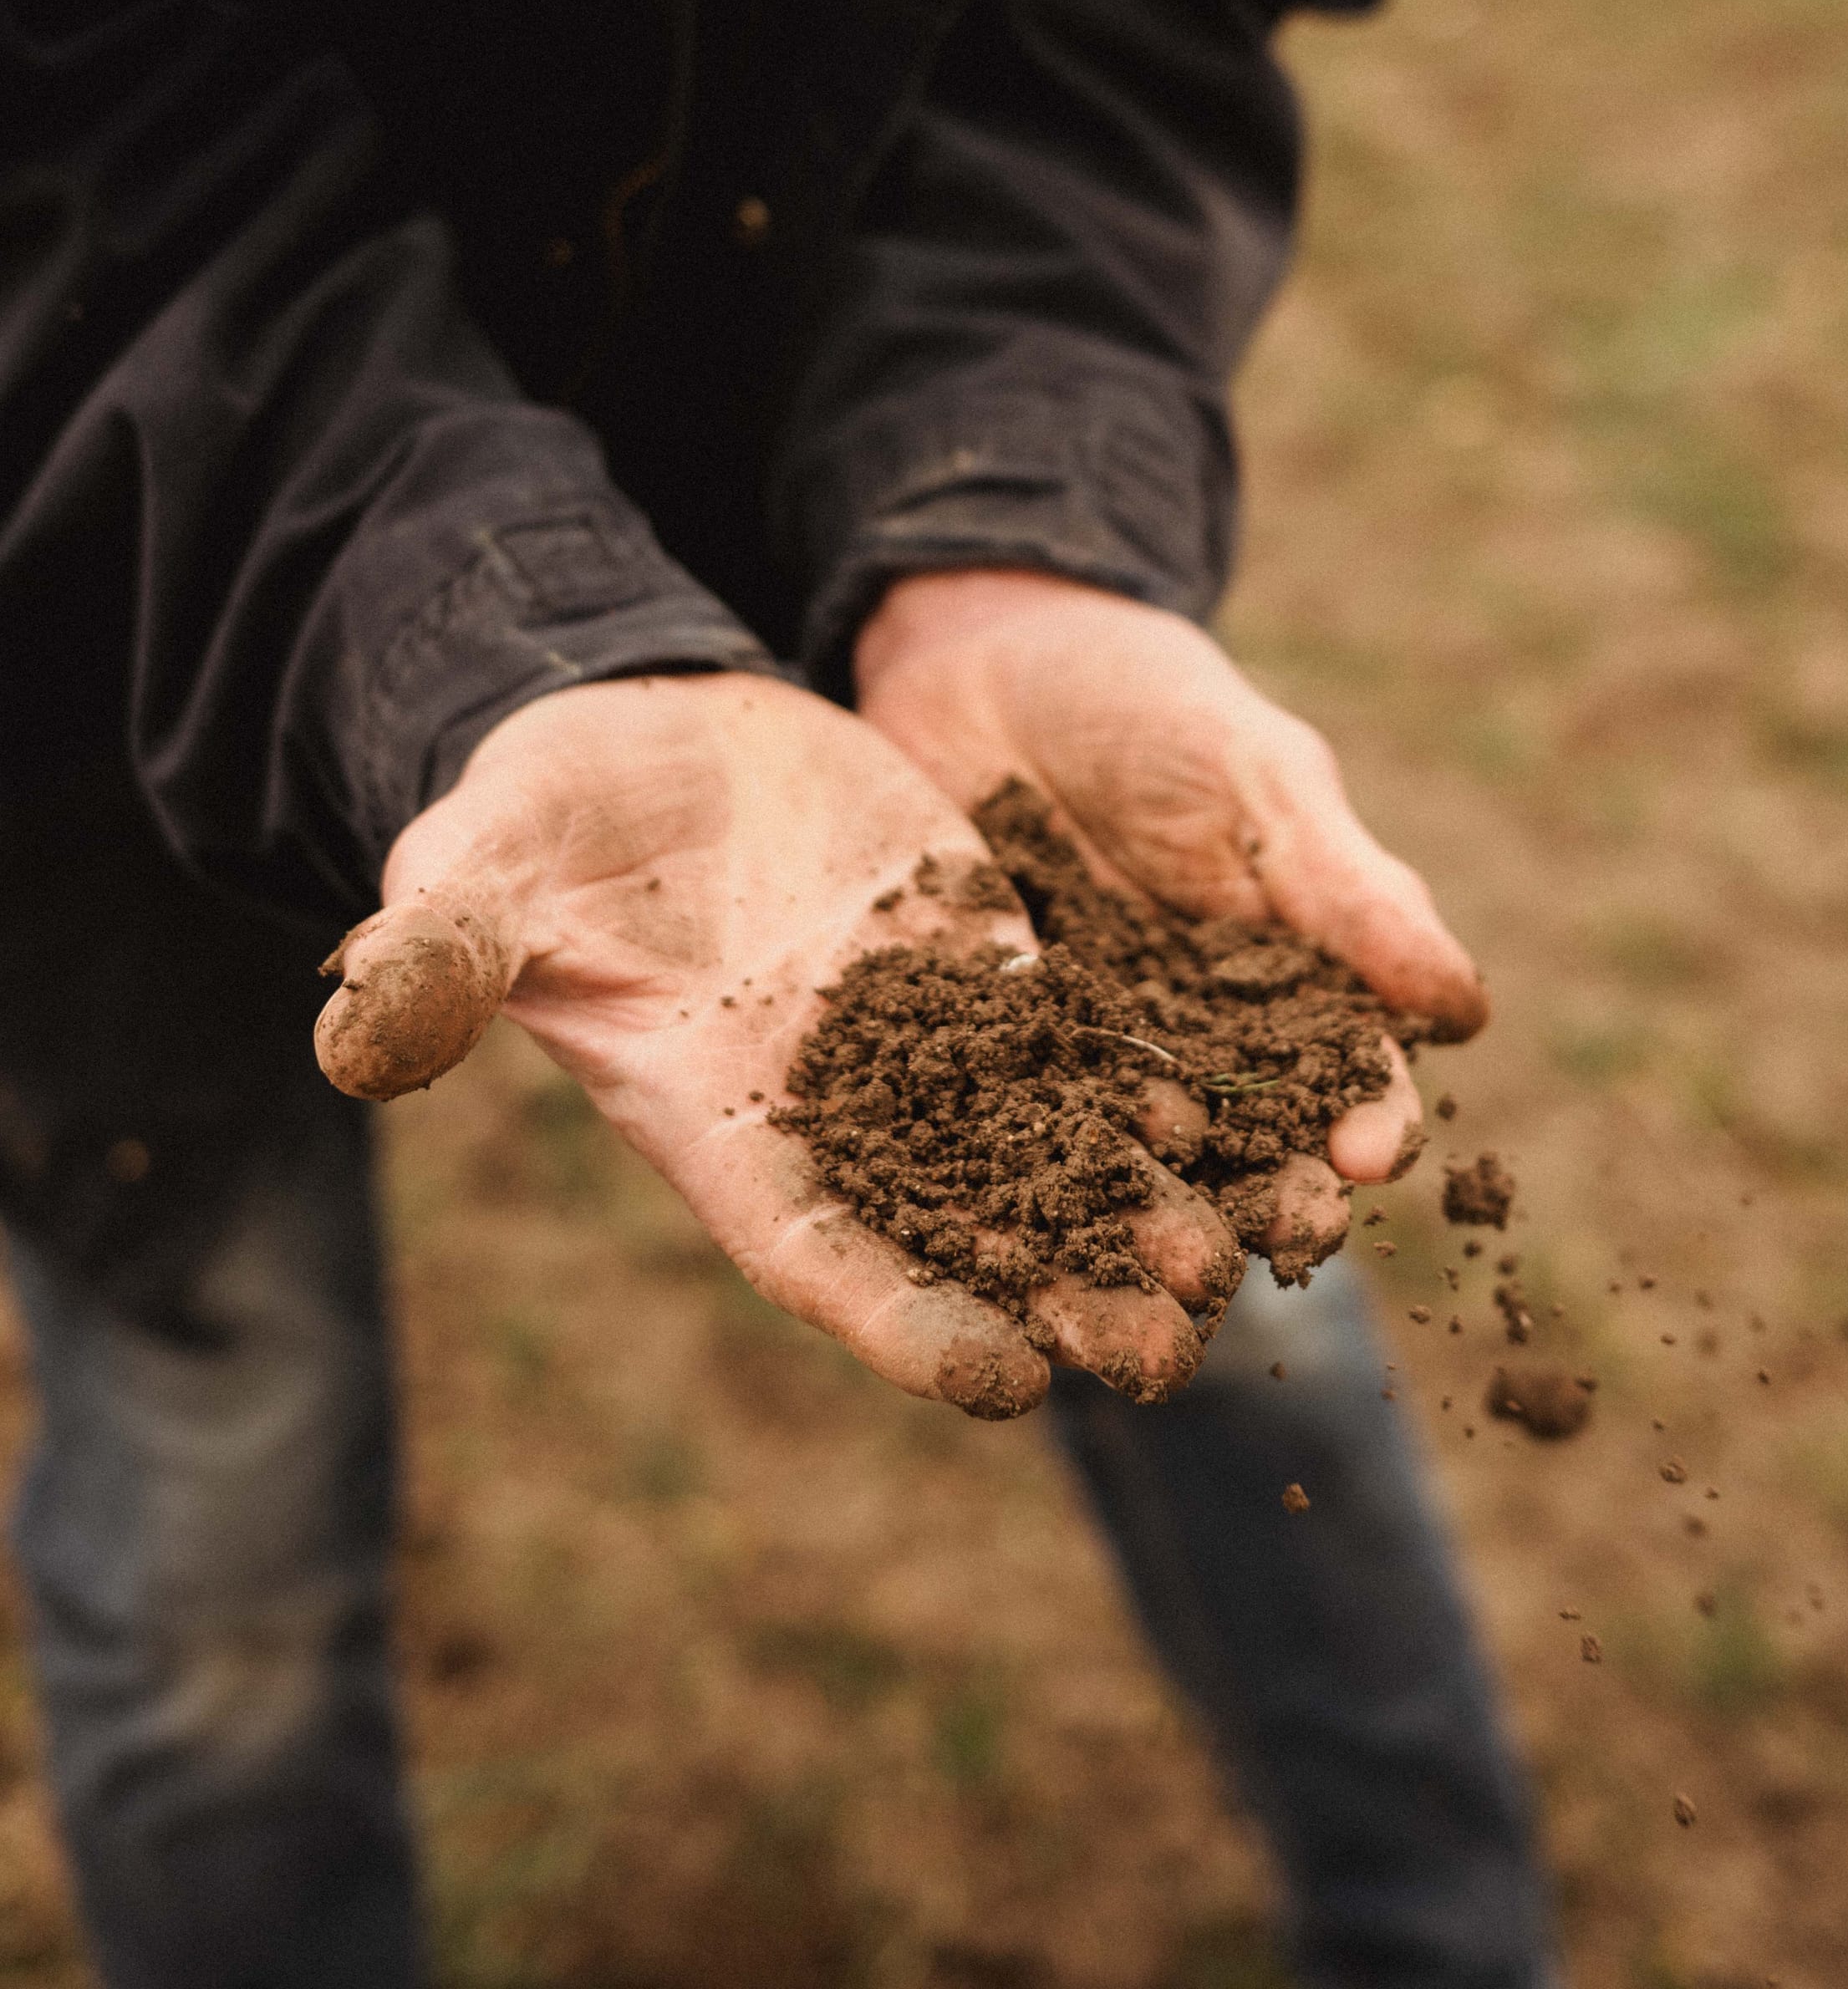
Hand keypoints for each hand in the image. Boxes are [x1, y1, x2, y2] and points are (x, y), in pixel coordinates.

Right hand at [316, 675, 1236, 1416]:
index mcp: (717, 1118)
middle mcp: (835, 1103)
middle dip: (1057, 1296)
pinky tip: (1228, 1111)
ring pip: (1040, 1148)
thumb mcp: (486, 871)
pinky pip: (1074, 1036)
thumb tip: (346, 1039)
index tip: (1001, 1382)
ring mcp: (917, 1035)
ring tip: (1232, 1260)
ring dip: (1129, 1209)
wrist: (640, 734)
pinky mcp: (978, 959)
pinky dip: (1141, 1080)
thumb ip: (442, 957)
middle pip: (958, 1229)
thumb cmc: (545, 817)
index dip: (903, 1316)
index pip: (817, 1250)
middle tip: (1167, 1357)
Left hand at [856, 570, 1487, 1206]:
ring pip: (1140, 1157)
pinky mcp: (991, 1049)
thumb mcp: (1258, 777)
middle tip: (1283, 1241)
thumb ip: (1347, 893)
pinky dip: (1026, 1170)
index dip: (1371, 1115)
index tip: (1370, 1154)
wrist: (983, 659)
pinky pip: (1015, 1121)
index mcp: (1291, 975)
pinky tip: (1024, 1214)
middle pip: (1257, 1141)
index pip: (1353, 1068)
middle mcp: (1202, 1037)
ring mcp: (1094, 1051)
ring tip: (1162, 1263)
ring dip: (1160, 1213)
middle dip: (1278, 1194)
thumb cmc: (1149, 707)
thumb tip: (1466, 1009)